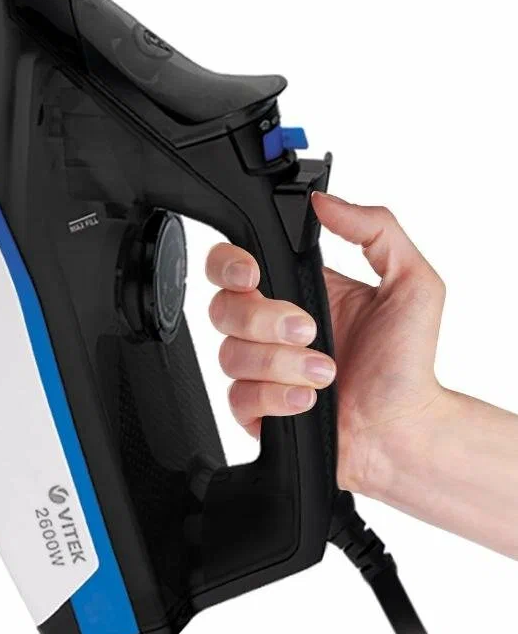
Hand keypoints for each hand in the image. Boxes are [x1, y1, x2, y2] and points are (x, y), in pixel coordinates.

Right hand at [206, 191, 446, 492]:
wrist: (408, 431)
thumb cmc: (407, 364)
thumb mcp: (412, 282)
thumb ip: (377, 229)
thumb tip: (325, 202)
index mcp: (293, 288)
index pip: (231, 262)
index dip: (229, 264)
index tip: (254, 275)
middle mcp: (267, 326)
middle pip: (220, 307)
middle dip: (261, 318)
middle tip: (307, 329)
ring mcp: (258, 368)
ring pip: (229, 354)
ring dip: (280, 363)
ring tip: (324, 372)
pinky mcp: (254, 409)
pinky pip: (238, 397)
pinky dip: (276, 398)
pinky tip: (308, 398)